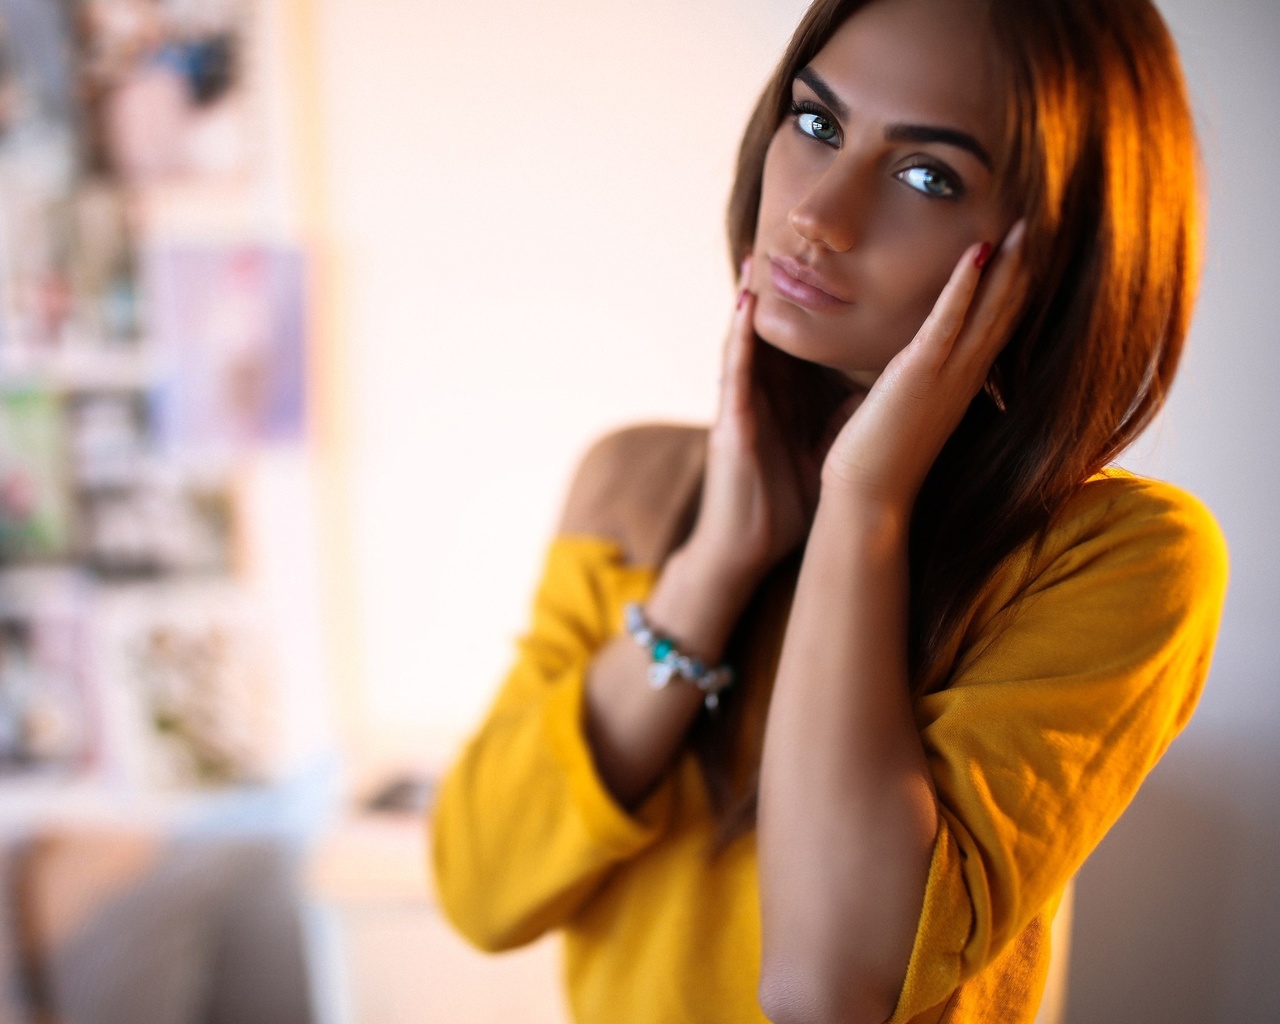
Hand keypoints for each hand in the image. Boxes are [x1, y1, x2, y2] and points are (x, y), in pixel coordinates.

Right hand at [682, 259, 822, 593]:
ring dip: (754, 297)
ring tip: (763, 252)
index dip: (825, 306)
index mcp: (791, 400)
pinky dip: (737, 333)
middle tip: (802, 239)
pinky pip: (733, 368)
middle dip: (788, 289)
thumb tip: (885, 389)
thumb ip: (844, 416)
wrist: (749, 550)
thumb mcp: (826, 449)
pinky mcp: (730, 419)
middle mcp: (766, 394)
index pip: (809, 342)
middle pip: (779, 330)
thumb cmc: (785, 504)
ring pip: (751, 339)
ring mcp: (744, 403)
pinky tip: (744, 301)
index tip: (850, 268)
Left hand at [821, 221, 1029, 514]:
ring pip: (988, 311)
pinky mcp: (919, 375)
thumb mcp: (903, 407)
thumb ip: (912, 382)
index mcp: (961, 383)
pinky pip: (948, 322)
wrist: (867, 497)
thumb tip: (901, 371)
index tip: (1026, 251)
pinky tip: (977, 251)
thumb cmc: (877, 455)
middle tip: (1036, 223)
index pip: (997, 326)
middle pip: (1005, 312)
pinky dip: (964, 286)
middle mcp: (964, 377)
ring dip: (1006, 265)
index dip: (1013, 288)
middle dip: (1022, 266)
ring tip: (1022, 225)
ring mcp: (947, 376)